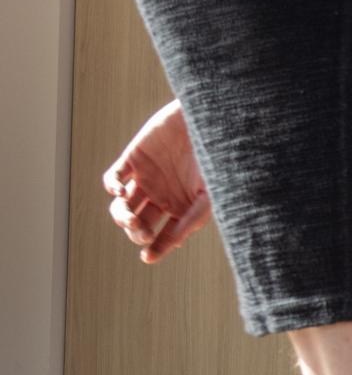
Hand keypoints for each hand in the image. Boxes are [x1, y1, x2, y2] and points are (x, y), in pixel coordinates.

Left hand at [103, 100, 210, 263]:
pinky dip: (112, 188)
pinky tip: (118, 193)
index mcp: (181, 207)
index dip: (155, 249)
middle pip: (139, 224)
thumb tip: (174, 244)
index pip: (163, 236)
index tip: (148, 256)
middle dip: (137, 232)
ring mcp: (145, 178)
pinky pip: (113, 179)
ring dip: (121, 217)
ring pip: (122, 207)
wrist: (209, 119)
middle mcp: (161, 196)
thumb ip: (193, 219)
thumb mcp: (211, 193)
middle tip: (142, 231)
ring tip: (129, 217)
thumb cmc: (217, 156)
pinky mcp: (133, 158)